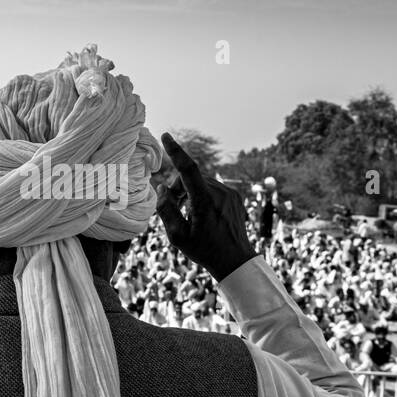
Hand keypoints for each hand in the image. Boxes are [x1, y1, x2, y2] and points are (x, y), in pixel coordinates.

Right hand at [155, 132, 256, 281]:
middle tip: (172, 207)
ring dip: (190, 192)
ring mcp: (230, 193)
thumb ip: (166, 209)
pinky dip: (202, 195)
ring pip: (201, 182)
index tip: (166, 136)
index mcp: (204, 201)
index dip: (176, 151)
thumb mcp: (177, 236)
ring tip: (187, 214)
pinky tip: (202, 215)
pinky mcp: (235, 196)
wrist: (235, 260)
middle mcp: (220, 193)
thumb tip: (161, 188)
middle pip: (191, 177)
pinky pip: (212, 188)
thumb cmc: (204, 250)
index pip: (188, 169)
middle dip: (178, 187)